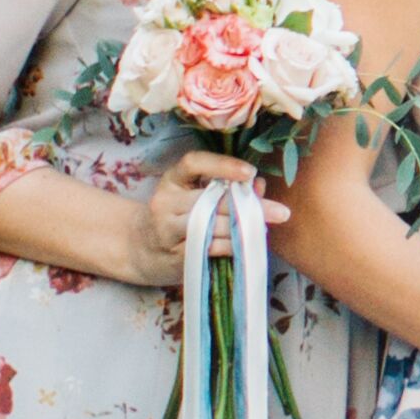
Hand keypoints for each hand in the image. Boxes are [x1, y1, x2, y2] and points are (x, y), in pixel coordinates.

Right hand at [120, 149, 284, 286]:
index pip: (193, 163)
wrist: (138, 250)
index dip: (223, 165)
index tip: (250, 173)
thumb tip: (260, 186)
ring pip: (212, 226)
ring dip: (244, 228)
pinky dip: (232, 247)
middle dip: (249, 206)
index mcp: (172, 180)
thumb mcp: (192, 196)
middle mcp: (165, 202)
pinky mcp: (174, 255)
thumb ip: (225, 189)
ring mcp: (167, 230)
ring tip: (267, 229)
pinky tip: (248, 245)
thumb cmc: (175, 218)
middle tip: (281, 212)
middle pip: (211, 200)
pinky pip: (209, 249)